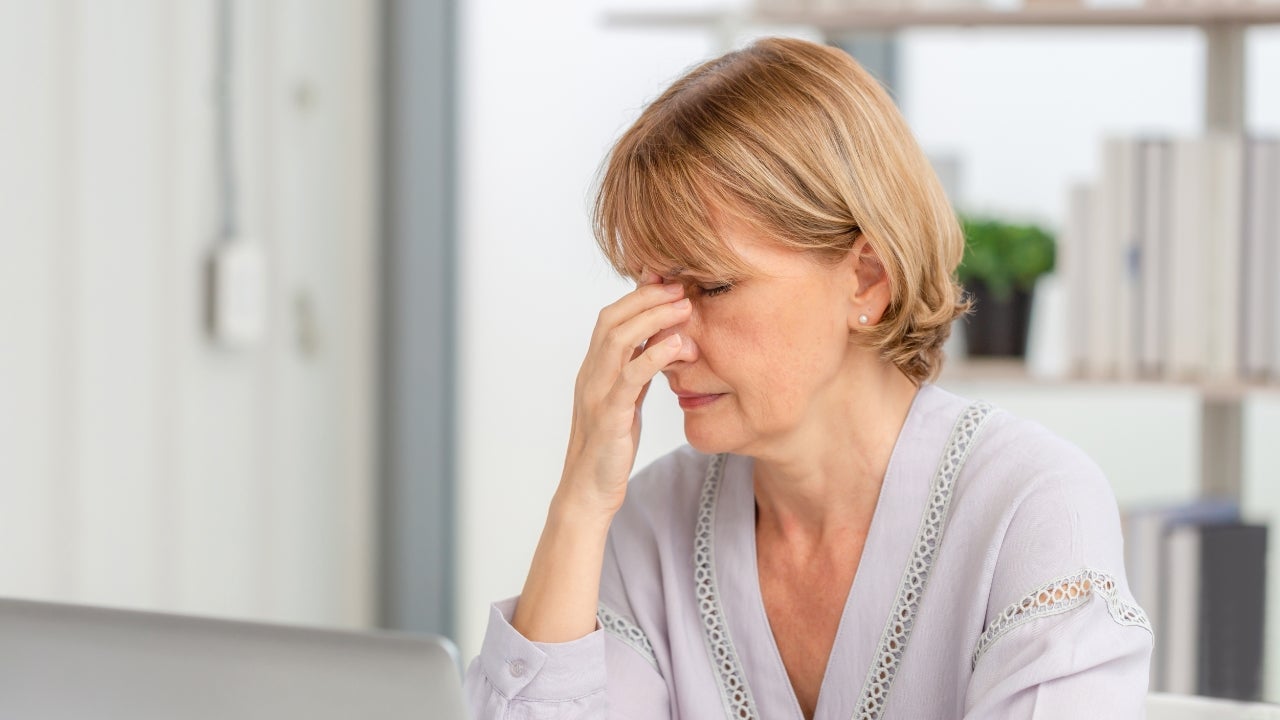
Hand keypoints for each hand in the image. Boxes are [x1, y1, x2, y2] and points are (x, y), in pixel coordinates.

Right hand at [558, 271, 691, 518]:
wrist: (588, 491)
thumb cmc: (610, 447)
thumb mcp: (625, 400)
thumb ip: (636, 370)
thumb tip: (659, 341)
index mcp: (594, 369)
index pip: (611, 317)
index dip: (639, 294)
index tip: (669, 280)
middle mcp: (590, 375)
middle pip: (612, 319)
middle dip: (647, 296)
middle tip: (681, 286)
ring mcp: (597, 394)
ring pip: (618, 340)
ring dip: (654, 317)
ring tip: (685, 308)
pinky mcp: (609, 417)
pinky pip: (630, 378)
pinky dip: (654, 355)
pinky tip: (678, 345)